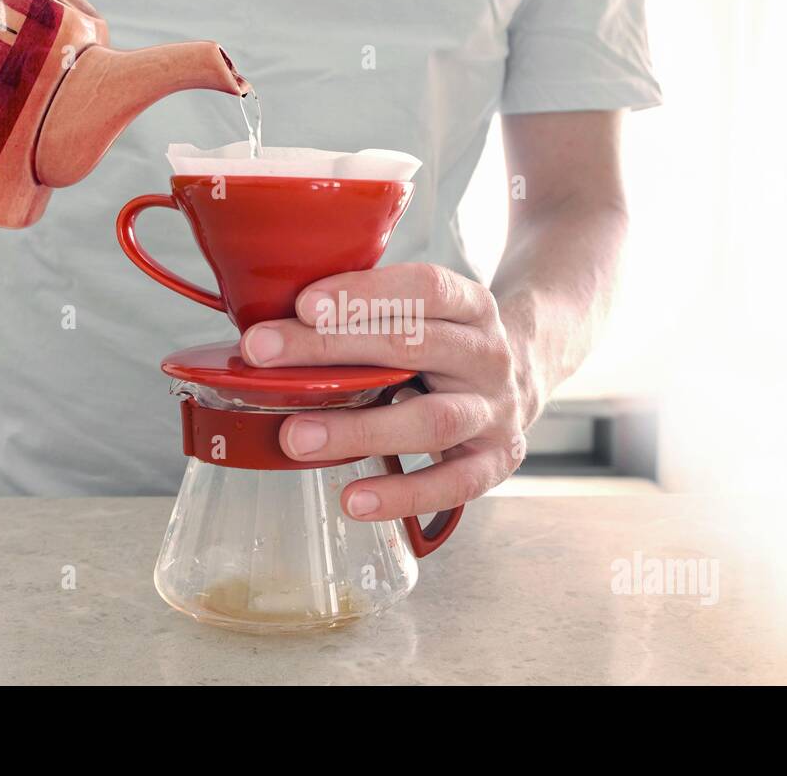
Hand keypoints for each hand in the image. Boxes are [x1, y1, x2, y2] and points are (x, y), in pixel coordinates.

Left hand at [240, 263, 529, 522]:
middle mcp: (489, 356)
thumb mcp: (425, 315)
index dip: (364, 293)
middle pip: (414, 346)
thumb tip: (273, 331)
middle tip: (262, 354)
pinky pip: (452, 484)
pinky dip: (402, 494)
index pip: (424, 287)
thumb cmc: (446, 346)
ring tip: (296, 437)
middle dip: (331, 348)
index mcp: (472, 305)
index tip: (302, 304)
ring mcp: (497, 412)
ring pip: (431, 420)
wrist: (523, 381)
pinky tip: (354, 499)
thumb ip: (369, 315)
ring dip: (359, 429)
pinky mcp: (497, 462)